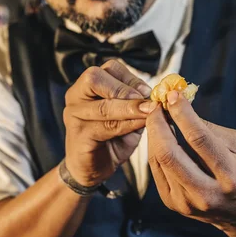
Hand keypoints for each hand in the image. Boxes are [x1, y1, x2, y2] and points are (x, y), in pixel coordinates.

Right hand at [63, 60, 157, 186]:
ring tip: (149, 113)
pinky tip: (139, 126)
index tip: (148, 91)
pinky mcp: (78, 136)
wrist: (92, 168)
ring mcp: (73, 116)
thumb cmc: (111, 138)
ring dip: (129, 109)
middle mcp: (75, 96)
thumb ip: (138, 104)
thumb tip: (161, 96)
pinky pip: (104, 128)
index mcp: (88, 86)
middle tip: (146, 102)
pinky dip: (125, 125)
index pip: (109, 68)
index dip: (131, 77)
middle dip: (124, 90)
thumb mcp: (127, 116)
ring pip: (103, 106)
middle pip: (95, 79)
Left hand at [146, 90, 235, 230]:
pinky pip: (156, 170)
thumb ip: (208, 128)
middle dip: (158, 124)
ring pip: (158, 160)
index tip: (172, 95)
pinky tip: (158, 136)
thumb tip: (179, 107)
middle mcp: (207, 193)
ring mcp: (187, 202)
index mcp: (230, 176)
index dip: (182, 114)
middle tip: (156, 105)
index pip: (199, 139)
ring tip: (156, 117)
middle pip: (170, 153)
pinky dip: (154, 149)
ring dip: (153, 134)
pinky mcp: (173, 204)